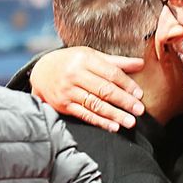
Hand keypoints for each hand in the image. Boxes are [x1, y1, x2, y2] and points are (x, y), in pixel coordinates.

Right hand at [29, 48, 145, 131]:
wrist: (42, 72)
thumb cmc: (72, 62)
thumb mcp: (91, 56)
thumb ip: (116, 62)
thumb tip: (141, 64)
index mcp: (85, 59)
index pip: (110, 73)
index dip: (127, 84)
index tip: (139, 94)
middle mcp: (75, 74)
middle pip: (104, 89)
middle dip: (124, 101)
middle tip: (139, 110)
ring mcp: (68, 91)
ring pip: (95, 104)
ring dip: (114, 114)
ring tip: (130, 122)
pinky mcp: (63, 105)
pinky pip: (84, 114)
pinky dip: (100, 121)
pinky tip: (113, 126)